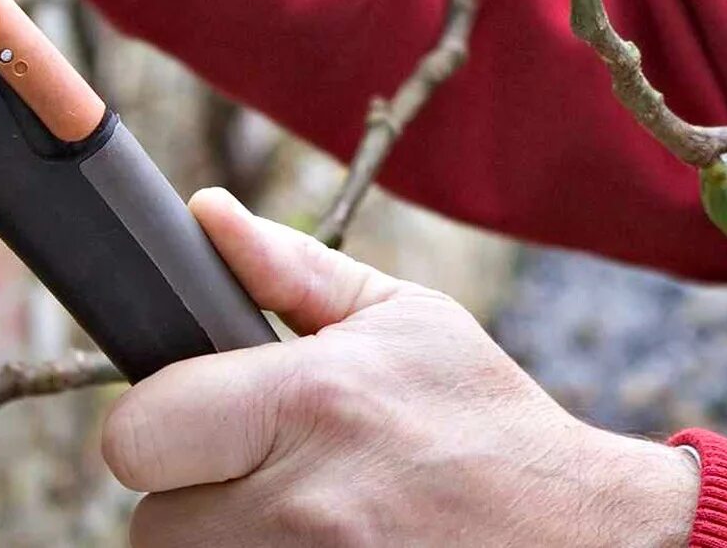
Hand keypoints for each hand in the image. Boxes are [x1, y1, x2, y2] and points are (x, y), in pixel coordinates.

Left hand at [103, 189, 699, 546]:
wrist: (589, 539)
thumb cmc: (486, 424)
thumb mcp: (403, 322)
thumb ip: (289, 268)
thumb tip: (205, 212)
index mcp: (309, 404)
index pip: (137, 433)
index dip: (155, 423)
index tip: (194, 418)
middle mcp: (304, 504)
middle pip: (151, 518)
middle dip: (186, 491)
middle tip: (245, 472)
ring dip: (219, 538)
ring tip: (284, 512)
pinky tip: (309, 544)